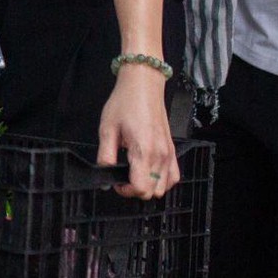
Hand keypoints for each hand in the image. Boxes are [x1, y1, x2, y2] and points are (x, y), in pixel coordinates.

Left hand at [97, 67, 178, 200]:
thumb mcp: (107, 129)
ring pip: (164, 188)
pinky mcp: (172, 150)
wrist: (143, 85)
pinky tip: (150, 171)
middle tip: (122, 176)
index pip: (141, 189)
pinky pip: (174, 176)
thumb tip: (104, 176)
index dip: (125, 191)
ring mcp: (169, 153)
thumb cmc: (125, 102)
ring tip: (134, 173)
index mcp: (144, 151)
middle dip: (135, 190)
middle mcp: (160, 155)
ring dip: (149, 186)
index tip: (116, 182)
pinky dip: (163, 180)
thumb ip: (105, 157)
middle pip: (152, 192)